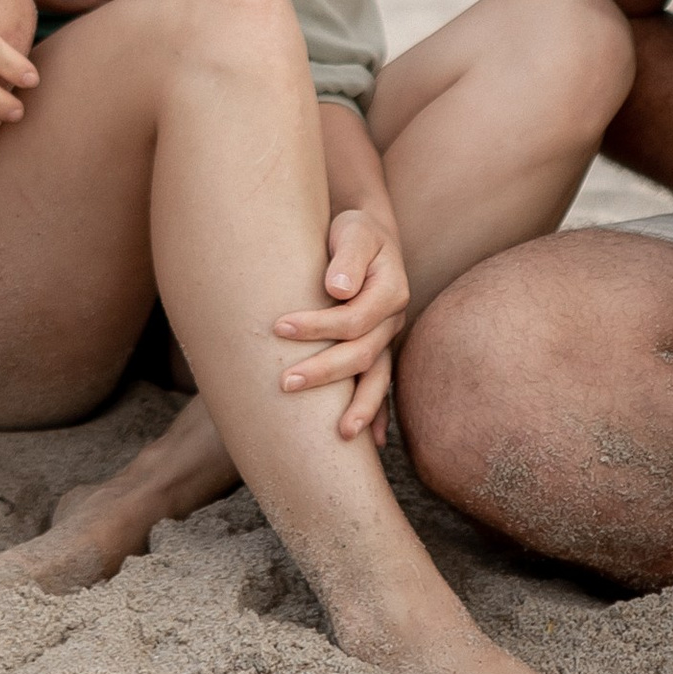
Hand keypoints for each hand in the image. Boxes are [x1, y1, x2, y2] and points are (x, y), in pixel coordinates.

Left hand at [272, 205, 412, 437]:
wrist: (365, 235)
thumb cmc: (353, 231)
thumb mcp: (354, 231)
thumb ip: (349, 256)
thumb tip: (339, 289)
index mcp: (391, 291)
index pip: (354, 318)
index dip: (318, 326)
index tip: (279, 327)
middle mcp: (393, 319)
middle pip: (363, 354)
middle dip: (325, 372)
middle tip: (285, 384)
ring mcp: (387, 338)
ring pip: (376, 378)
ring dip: (359, 406)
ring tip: (340, 436)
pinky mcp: (378, 348)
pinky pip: (380, 384)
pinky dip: (379, 413)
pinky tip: (373, 442)